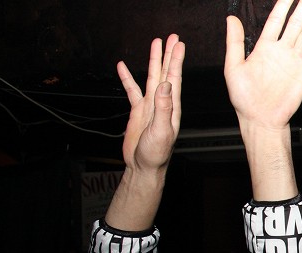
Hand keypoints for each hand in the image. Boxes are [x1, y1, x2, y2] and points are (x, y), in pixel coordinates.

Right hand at [119, 34, 183, 178]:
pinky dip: (127, 78)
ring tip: (154, 43)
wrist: (144, 167)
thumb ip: (164, 108)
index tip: (179, 45)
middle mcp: (162, 103)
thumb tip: (166, 86)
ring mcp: (150, 106)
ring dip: (153, 61)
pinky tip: (122, 67)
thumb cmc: (156, 154)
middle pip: (165, 73)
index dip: (176, 60)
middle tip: (171, 37)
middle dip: (168, 54)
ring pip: (151, 77)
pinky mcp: (138, 112)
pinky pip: (132, 90)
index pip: (174, 78)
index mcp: (171, 107)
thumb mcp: (161, 131)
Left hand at [224, 1, 301, 131]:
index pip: (276, 19)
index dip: (284, 3)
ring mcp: (294, 61)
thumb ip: (234, 42)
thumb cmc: (244, 98)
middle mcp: (281, 51)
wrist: (260, 119)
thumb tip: (231, 18)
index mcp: (264, 47)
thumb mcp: (233, 67)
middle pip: (295, 22)